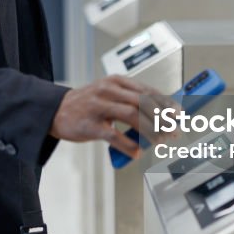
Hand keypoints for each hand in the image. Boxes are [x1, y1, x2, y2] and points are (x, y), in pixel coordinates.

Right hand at [49, 75, 175, 158]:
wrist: (55, 111)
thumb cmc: (86, 105)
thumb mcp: (108, 95)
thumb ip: (130, 102)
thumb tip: (159, 116)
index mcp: (115, 82)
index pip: (147, 90)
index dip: (165, 103)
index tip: (178, 113)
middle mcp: (108, 91)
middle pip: (142, 102)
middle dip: (162, 117)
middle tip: (174, 129)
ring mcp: (98, 107)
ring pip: (131, 116)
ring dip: (150, 129)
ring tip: (160, 141)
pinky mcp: (89, 125)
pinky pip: (113, 135)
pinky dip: (128, 144)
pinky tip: (137, 152)